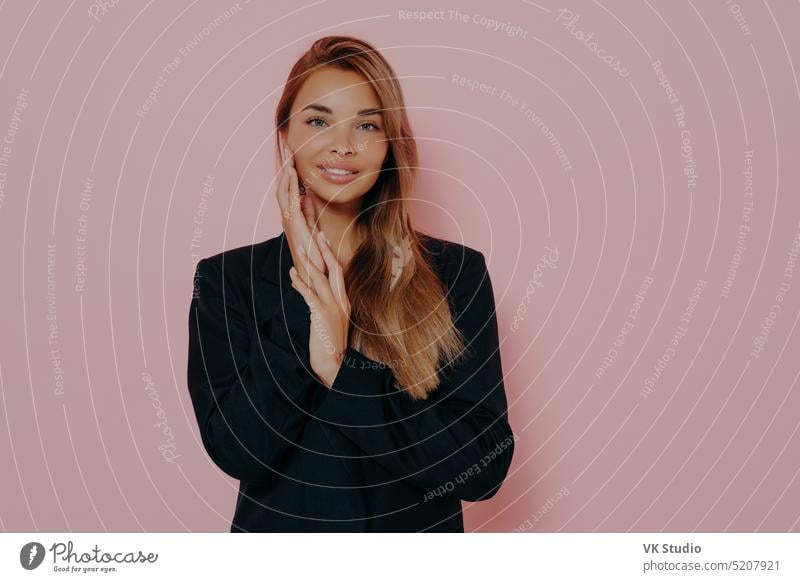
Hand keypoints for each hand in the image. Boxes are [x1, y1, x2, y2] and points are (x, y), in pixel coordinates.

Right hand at [275, 143, 325, 288]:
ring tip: (288, 156)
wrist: (312, 274)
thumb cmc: (313, 255)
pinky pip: (291, 201)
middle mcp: (288, 218)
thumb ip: (308, 214)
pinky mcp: (295, 225)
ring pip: (284, 192)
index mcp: (293, 218)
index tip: (292, 159)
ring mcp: (290, 221)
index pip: (289, 192)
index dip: (289, 175)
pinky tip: (292, 173)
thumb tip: (307, 199)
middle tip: (287, 149)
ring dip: (286, 174)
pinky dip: (291, 186)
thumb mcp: (312, 229)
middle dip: (285, 169)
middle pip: (283, 188)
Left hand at [289, 230, 351, 387]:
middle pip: (334, 269)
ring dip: (308, 262)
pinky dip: (301, 283)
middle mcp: (342, 302)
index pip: (339, 273)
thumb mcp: (330, 322)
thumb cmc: (332, 347)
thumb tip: (310, 292)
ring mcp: (333, 308)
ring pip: (321, 279)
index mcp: (345, 301)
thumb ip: (324, 306)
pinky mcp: (322, 316)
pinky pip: (311, 295)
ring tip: (298, 248)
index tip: (323, 239)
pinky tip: (292, 275)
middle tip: (315, 233)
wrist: (336, 366)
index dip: (331, 255)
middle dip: (324, 250)